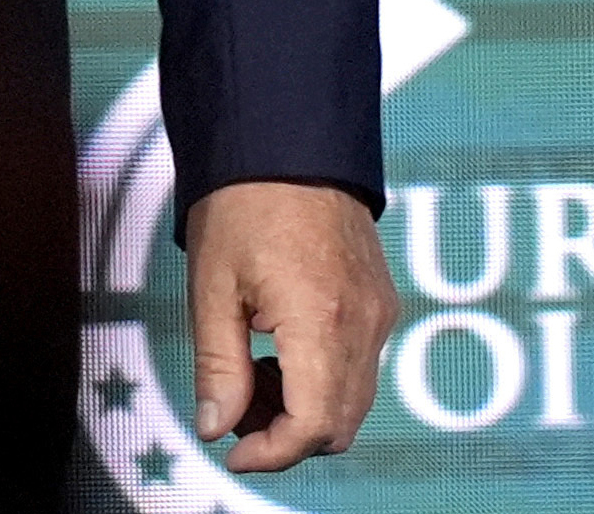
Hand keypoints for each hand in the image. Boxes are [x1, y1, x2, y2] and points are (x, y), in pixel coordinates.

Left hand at [181, 179, 397, 472]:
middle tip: (235, 408)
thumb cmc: (243, 203)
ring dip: (305, 410)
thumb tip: (215, 427)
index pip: (312, 427)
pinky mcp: (382, 302)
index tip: (232, 451)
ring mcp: (379, 313)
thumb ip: (219, 367)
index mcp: (320, 322)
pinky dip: (324, 380)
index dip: (272, 454)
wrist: (288, 140)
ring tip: (251, 373)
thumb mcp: (212, 287)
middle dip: (287, 435)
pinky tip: (279, 350)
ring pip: (353, 401)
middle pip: (339, 425)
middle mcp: (364, 325)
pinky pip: (361, 367)